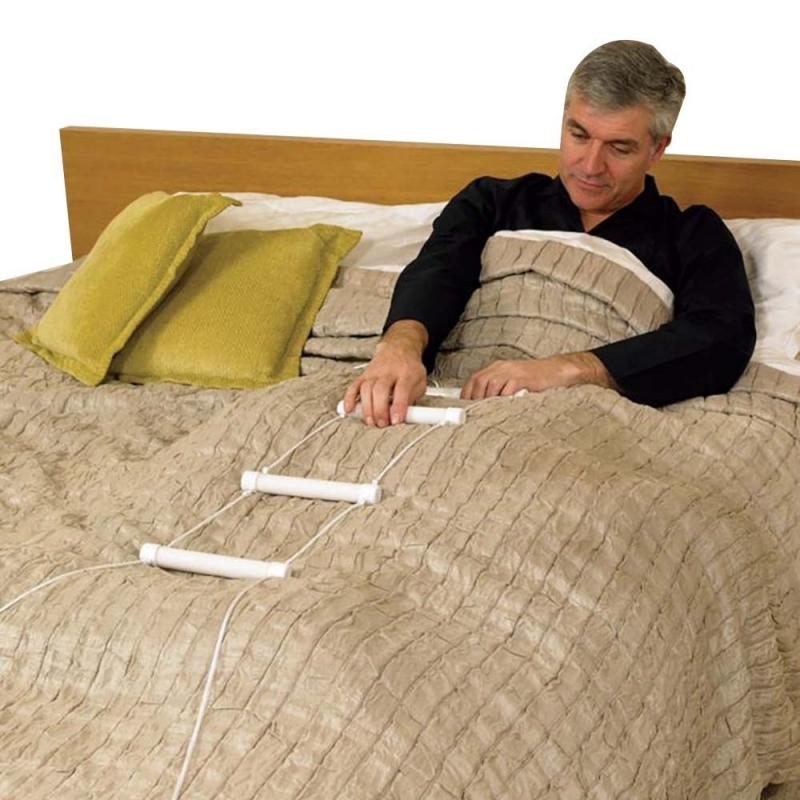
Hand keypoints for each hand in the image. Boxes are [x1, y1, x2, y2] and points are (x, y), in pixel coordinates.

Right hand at [343, 321, 428, 425]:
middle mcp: (389, 371)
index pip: (402, 389)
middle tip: (382, 423)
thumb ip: (413, 400)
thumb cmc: (409, 369)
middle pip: (380, 389)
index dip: (398, 406)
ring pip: (366, 388)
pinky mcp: (364, 375)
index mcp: (407, 373)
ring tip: (371, 422)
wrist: (398, 349)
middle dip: (380, 409)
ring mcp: (374, 373)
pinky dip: (349, 399)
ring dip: (366, 408)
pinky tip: (350, 410)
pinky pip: (354, 386)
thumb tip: (404, 418)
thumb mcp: (420, 383)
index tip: (396, 420)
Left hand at [461, 352, 615, 398]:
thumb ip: (499, 389)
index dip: (466, 394)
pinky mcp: (523, 379)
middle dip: (474, 399)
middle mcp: (502, 368)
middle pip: (479, 382)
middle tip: (472, 414)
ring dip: (487, 401)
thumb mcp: (513, 380)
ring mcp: (512, 372)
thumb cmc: (535, 379)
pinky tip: (503, 408)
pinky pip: (507, 390)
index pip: (475, 379)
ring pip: (491, 386)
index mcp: (498, 368)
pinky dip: (502, 400)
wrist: (558, 371)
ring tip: (486, 413)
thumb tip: (483, 405)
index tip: (462, 407)